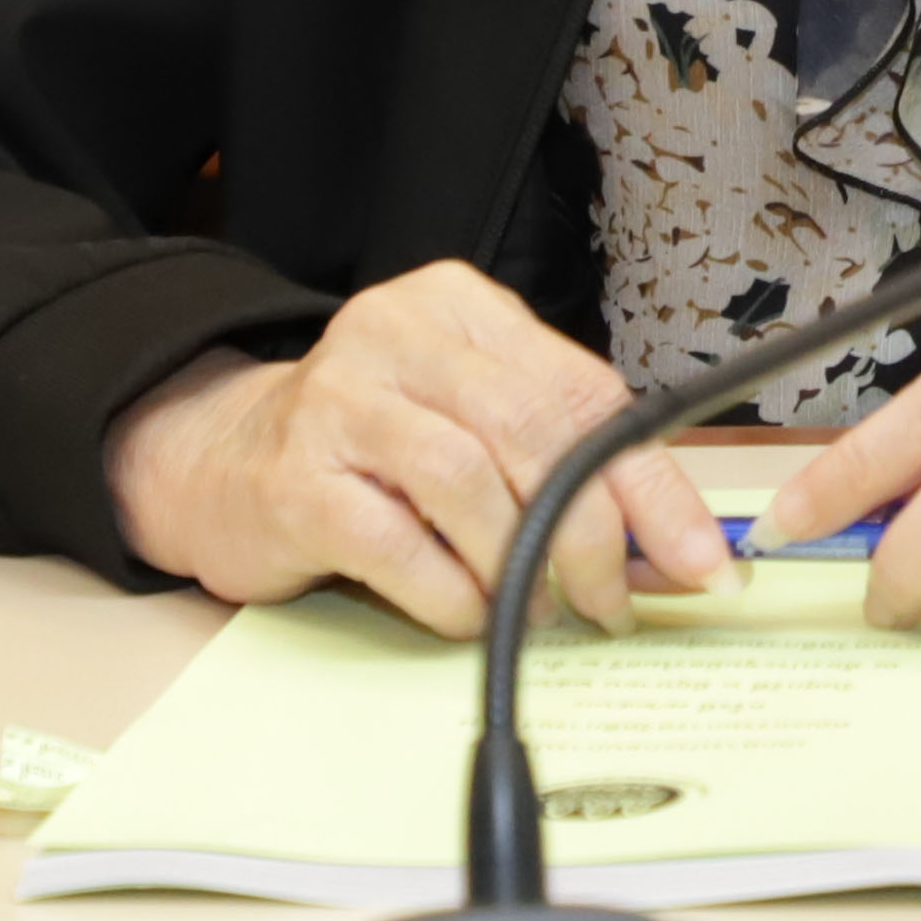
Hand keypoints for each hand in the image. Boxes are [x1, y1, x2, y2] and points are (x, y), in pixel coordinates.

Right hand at [99, 263, 735, 640]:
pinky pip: (398, 545)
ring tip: (537, 611)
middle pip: (532, 431)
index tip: (701, 557)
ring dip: (520, 564)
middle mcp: (397, 335)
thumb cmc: (370, 447)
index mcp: (458, 308)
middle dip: (593, 533)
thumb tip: (676, 544)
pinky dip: (449, 593)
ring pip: (468, 480)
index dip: (652, 483)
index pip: (583, 390)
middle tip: (616, 601)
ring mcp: (340, 401)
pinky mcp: (296, 479)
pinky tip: (465, 613)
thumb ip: (564, 457)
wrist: (220, 461)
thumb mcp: (471, 420)